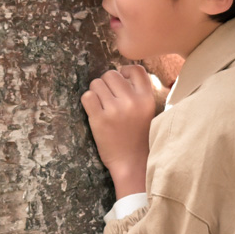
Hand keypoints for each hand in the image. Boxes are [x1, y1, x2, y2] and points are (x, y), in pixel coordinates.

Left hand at [81, 63, 162, 196]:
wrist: (132, 164)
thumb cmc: (137, 137)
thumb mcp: (147, 112)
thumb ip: (138, 93)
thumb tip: (120, 73)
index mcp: (146, 98)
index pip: (136, 69)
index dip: (125, 72)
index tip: (121, 81)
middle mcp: (131, 101)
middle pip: (111, 74)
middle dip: (106, 84)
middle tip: (108, 99)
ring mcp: (115, 110)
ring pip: (96, 83)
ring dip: (96, 92)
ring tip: (102, 107)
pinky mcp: (99, 119)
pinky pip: (87, 96)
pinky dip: (88, 101)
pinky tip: (94, 111)